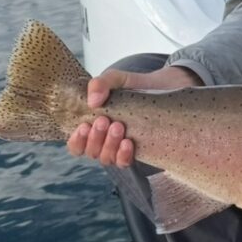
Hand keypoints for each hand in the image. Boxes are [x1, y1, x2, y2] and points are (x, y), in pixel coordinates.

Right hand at [66, 66, 200, 166]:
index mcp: (94, 126)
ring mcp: (121, 147)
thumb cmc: (136, 85)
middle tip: (104, 120)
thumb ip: (101, 83)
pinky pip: (125, 162)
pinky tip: (128, 142)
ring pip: (106, 158)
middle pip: (91, 152)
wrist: (165, 87)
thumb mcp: (117, 79)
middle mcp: (105, 141)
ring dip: (109, 145)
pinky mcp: (139, 151)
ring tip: (118, 126)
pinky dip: (123, 155)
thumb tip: (92, 102)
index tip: (85, 125)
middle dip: (95, 138)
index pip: (77, 144)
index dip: (77, 140)